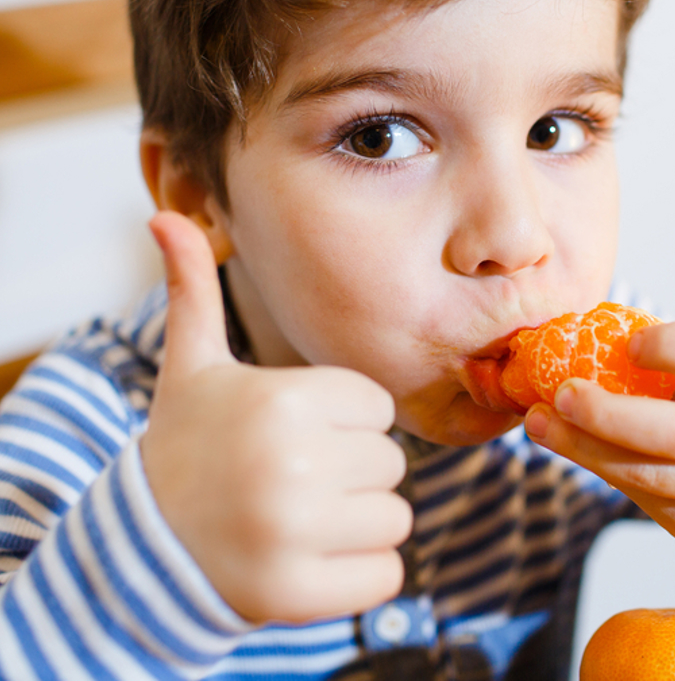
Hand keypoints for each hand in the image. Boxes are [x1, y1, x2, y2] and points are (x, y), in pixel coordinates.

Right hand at [141, 211, 412, 623]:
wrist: (144, 546)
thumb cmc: (187, 445)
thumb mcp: (190, 367)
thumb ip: (192, 291)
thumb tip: (163, 214)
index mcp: (281, 402)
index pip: (378, 408)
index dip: (344, 420)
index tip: (298, 432)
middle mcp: (290, 465)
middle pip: (390, 463)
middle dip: (352, 470)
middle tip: (295, 477)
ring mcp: (294, 536)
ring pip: (394, 519)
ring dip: (358, 522)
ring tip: (299, 516)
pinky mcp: (298, 597)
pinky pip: (386, 576)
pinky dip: (358, 574)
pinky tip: (307, 560)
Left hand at [524, 321, 674, 552]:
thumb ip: (672, 361)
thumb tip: (577, 344)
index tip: (629, 343)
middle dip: (608, 415)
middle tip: (560, 393)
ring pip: (649, 475)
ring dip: (583, 447)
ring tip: (540, 421)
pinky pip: (640, 496)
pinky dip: (597, 465)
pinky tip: (567, 443)